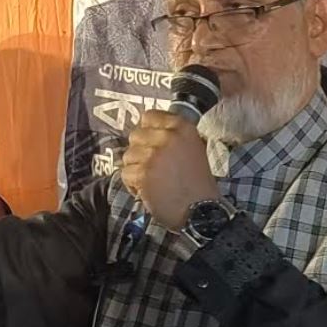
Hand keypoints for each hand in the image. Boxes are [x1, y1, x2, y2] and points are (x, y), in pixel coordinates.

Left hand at [121, 110, 219, 230]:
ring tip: (153, 181)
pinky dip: (133, 185)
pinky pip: (126, 173)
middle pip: (135, 136)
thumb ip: (173, 136)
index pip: (149, 116)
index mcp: (182, 127)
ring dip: (136, 169)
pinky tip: (148, 191)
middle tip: (153, 167)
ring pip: (128, 156)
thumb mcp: (194, 148)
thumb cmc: (198, 183)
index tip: (151, 144)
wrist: (201, 210)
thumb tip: (148, 130)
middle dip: (140, 152)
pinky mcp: (143, 173)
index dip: (147, 131)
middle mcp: (167, 137)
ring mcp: (153, 155)